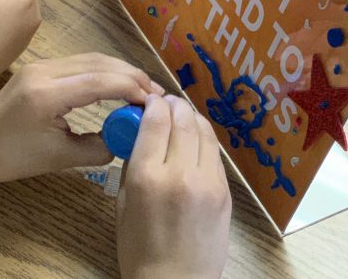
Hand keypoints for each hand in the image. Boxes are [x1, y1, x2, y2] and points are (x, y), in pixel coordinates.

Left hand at [0, 54, 165, 181]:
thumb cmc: (12, 158)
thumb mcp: (59, 158)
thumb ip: (99, 147)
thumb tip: (127, 136)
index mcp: (47, 95)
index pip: (101, 81)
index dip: (132, 88)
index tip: (155, 104)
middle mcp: (45, 71)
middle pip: (100, 63)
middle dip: (132, 76)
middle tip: (158, 95)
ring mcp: (41, 65)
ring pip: (92, 59)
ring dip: (120, 71)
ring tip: (144, 90)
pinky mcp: (40, 67)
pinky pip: (80, 63)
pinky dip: (104, 72)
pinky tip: (118, 85)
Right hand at [117, 95, 230, 278]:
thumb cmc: (138, 247)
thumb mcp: (123, 202)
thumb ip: (133, 165)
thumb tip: (141, 135)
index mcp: (148, 177)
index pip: (155, 122)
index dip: (152, 103)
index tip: (149, 99)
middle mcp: (180, 173)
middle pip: (182, 121)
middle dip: (173, 105)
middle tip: (165, 102)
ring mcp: (208, 182)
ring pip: (204, 132)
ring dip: (191, 117)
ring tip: (181, 114)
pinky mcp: (225, 192)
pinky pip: (214, 153)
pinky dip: (204, 139)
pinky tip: (195, 139)